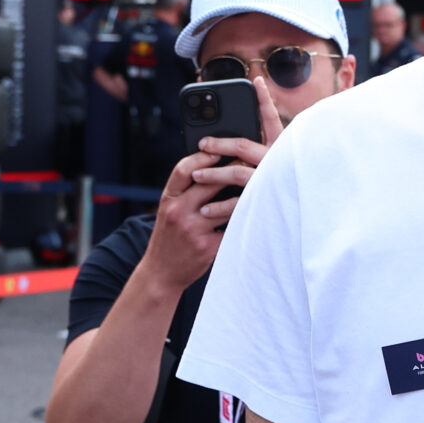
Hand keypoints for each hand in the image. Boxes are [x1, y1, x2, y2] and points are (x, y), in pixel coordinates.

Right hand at [144, 76, 282, 284]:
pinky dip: (246, 218)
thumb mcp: (170, 208)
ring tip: (262, 184)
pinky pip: (232, 227)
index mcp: (168, 198)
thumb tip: (218, 164)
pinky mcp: (207, 247)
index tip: (220, 150)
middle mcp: (177, 211)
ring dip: (246, 195)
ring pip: (226, 205)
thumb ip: (188, 190)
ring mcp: (192, 230)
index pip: (183, 169)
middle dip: (232, 170)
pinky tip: (259, 212)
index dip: (202, 156)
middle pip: (208, 182)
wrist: (161, 272)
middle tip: (252, 161)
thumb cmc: (171, 235)